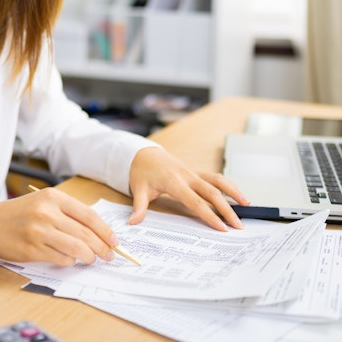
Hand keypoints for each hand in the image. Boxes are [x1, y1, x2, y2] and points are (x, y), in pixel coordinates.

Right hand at [0, 187, 117, 265]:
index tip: (114, 240)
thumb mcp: (43, 202)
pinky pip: (61, 259)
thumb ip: (67, 212)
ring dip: (89, 256)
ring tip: (93, 259)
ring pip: (76, 248)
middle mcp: (47, 212)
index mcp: (53, 197)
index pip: (88, 215)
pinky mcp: (32, 249)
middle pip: (85, 233)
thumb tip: (97, 230)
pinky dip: (70, 261)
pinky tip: (71, 260)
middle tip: (110, 255)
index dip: (105, 230)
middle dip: (102, 246)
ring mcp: (39, 231)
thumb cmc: (19, 213)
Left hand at [128, 146, 249, 230]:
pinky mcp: (195, 172)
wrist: (143, 154)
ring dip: (233, 192)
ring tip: (247, 206)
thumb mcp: (138, 188)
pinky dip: (228, 186)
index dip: (209, 215)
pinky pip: (215, 178)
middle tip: (238, 226)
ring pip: (217, 181)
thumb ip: (139, 207)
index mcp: (173, 181)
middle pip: (211, 192)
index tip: (222, 227)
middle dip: (226, 209)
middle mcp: (186, 176)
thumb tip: (133, 222)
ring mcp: (193, 172)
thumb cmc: (141, 171)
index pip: (195, 201)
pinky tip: (238, 196)